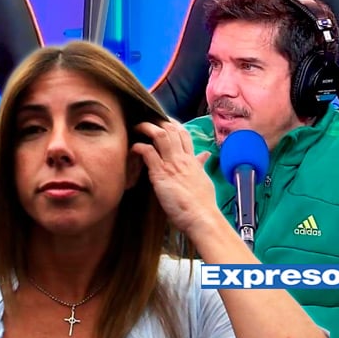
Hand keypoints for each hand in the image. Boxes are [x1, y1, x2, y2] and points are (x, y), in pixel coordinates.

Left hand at [131, 119, 219, 237]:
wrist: (202, 217)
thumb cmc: (203, 203)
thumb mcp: (204, 180)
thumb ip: (200, 165)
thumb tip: (205, 155)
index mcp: (192, 160)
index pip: (183, 133)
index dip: (171, 123)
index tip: (162, 121)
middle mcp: (182, 158)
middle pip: (171, 129)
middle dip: (157, 121)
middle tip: (145, 120)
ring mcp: (172, 165)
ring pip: (160, 135)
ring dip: (146, 128)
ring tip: (136, 128)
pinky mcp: (161, 174)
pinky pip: (148, 153)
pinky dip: (139, 147)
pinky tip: (133, 148)